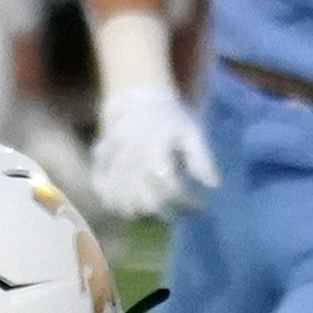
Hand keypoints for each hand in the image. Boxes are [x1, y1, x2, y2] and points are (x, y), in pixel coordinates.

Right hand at [90, 83, 217, 218]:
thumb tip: (213, 186)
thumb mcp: (192, 133)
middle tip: (178, 212)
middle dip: (164, 211)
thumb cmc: (170, 119)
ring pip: (121, 199)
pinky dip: (114, 202)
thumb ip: (201, 159)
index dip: (185, 202)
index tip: (200, 207)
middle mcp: (130, 156)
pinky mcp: (99, 162)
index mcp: (155, 148)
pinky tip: (130, 206)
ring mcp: (112, 160)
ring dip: (140, 211)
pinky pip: (102, 189)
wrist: (137, 100)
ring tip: (156, 211)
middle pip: (143, 198)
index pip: (169, 186)